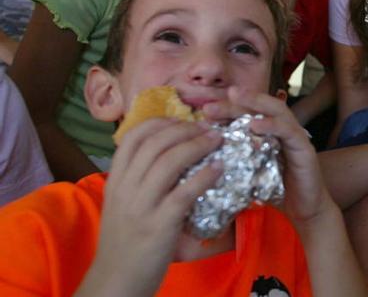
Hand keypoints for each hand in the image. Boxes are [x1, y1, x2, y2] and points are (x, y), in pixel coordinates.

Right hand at [90, 118, 223, 292]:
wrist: (116, 281)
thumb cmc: (124, 243)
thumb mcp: (122, 205)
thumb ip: (138, 181)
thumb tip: (170, 155)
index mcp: (115, 181)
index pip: (131, 138)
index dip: (159, 122)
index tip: (182, 119)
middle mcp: (125, 189)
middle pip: (155, 144)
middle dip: (185, 129)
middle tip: (208, 127)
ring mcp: (141, 206)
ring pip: (169, 162)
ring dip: (197, 145)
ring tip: (217, 140)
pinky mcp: (159, 225)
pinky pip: (184, 192)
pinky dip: (204, 176)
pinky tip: (219, 168)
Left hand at [202, 87, 334, 224]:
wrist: (305, 211)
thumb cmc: (277, 193)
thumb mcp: (250, 175)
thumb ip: (235, 162)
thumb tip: (203, 158)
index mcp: (269, 134)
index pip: (248, 114)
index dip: (226, 110)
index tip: (204, 113)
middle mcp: (283, 130)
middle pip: (260, 107)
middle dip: (235, 102)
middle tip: (209, 106)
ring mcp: (296, 136)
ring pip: (277, 110)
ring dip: (255, 102)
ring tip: (234, 98)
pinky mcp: (305, 148)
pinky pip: (288, 131)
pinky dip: (272, 125)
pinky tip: (254, 124)